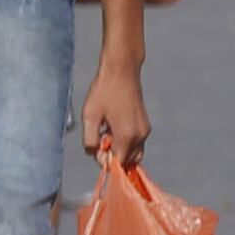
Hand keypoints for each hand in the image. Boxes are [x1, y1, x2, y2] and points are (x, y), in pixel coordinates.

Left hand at [81, 53, 151, 173]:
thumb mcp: (89, 116)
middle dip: (113, 156)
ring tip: (105, 131)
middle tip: (100, 138)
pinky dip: (124, 141)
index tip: (95, 147)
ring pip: (133, 152)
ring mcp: (145, 130)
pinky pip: (136, 142)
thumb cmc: (104, 91)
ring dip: (119, 149)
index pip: (118, 163)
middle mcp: (140, 135)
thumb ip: (90, 140)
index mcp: (127, 135)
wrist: (121, 71)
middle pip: (128, 161)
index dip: (105, 161)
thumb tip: (94, 154)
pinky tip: (112, 126)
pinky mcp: (145, 124)